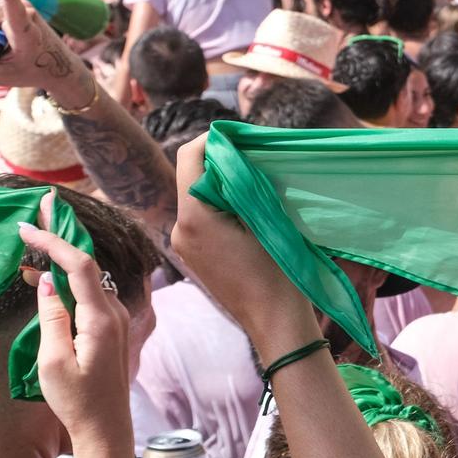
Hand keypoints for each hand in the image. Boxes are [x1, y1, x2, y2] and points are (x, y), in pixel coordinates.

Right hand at [19, 193, 132, 450]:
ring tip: (34, 235)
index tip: (26, 226)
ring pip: (88, 276)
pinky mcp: (111, 328)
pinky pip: (89, 292)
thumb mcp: (53, 362)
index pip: (79, 266)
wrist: (106, 429)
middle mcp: (115, 313)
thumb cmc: (77, 401)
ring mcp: (117, 319)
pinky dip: (68, 276)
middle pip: (87, 263)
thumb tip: (47, 282)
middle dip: (62, 234)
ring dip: (61, 255)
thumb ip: (51, 318)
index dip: (53, 242)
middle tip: (41, 206)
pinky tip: (45, 274)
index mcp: (102, 319)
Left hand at [171, 137, 319, 350]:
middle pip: (191, 175)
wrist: (274, 320)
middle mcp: (180, 228)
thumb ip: (244, 184)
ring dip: (219, 183)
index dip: (213, 139)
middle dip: (218, 160)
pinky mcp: (194, 256)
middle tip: (251, 155)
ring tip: (252, 182)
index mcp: (194, 216)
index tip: (240, 137)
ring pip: (195, 196)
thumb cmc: (277, 271)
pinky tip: (246, 210)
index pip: (189, 156)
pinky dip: (218, 205)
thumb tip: (236, 155)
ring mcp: (184, 245)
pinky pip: (200, 217)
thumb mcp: (265, 218)